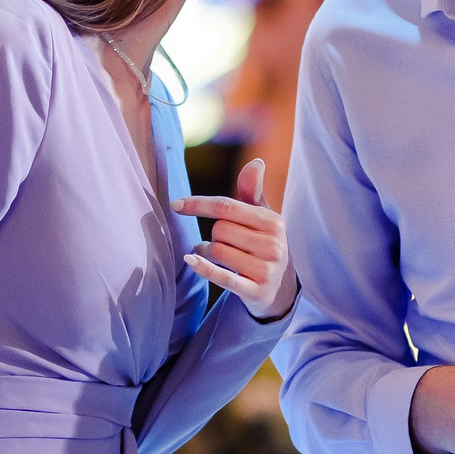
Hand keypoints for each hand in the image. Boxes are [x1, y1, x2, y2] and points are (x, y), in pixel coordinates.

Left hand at [173, 158, 298, 321]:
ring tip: (214, 254)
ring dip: (207, 252)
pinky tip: (190, 260)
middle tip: (219, 240)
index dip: (198, 204)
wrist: (279, 287)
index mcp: (273, 221)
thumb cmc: (263, 243)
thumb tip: (256, 162)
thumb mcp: (262, 217)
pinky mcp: (256, 291)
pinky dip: (203, 268)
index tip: (175, 205)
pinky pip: (222, 277)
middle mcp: (274, 245)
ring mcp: (266, 269)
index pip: (227, 207)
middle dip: (213, 234)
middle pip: (219, 230)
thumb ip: (252, 191)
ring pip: (218, 251)